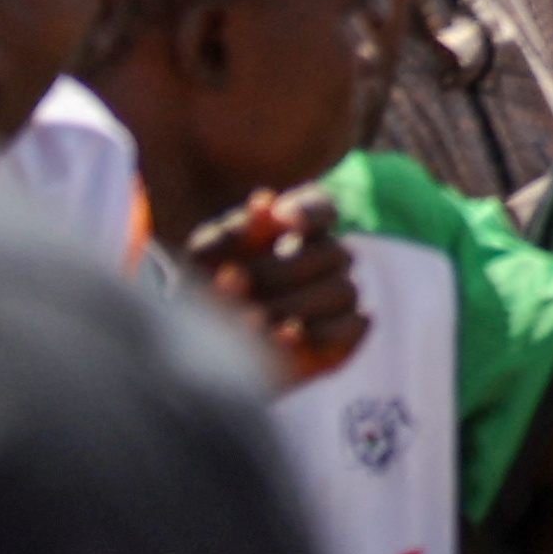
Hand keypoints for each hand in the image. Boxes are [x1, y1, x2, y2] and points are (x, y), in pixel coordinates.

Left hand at [177, 189, 368, 387]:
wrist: (198, 351)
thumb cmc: (201, 291)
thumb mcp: (207, 258)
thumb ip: (234, 232)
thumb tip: (264, 202)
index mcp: (296, 228)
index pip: (322, 208)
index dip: (310, 211)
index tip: (282, 217)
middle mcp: (325, 258)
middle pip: (331, 253)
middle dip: (279, 271)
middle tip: (231, 282)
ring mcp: (338, 295)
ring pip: (342, 290)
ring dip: (295, 305)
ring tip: (249, 319)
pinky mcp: (344, 334)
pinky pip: (354, 326)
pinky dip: (321, 331)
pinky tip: (283, 336)